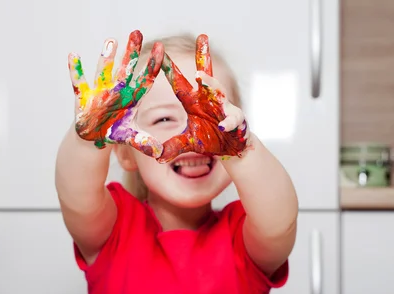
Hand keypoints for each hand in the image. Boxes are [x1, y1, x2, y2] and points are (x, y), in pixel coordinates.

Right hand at [68, 30, 163, 156]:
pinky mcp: (84, 96)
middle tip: (137, 32)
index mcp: (130, 98)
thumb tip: (160, 153)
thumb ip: (144, 142)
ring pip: (104, 71)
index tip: (160, 48)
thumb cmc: (113, 132)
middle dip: (130, 52)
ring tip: (111, 40)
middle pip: (125, 68)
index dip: (152, 65)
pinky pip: (79, 81)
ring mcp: (99, 91)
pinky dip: (76, 69)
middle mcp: (116, 91)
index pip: (144, 79)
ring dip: (106, 57)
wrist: (93, 137)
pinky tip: (73, 55)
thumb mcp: (130, 138)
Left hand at [156, 34, 248, 162]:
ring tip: (201, 77)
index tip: (160, 51)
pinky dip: (227, 122)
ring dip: (211, 84)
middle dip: (204, 55)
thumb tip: (156, 157)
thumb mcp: (188, 144)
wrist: (232, 148)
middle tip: (202, 37)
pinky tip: (222, 126)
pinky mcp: (237, 119)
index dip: (170, 68)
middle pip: (206, 74)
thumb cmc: (210, 139)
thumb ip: (173, 147)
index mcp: (193, 102)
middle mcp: (209, 99)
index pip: (179, 82)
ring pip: (219, 92)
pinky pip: (232, 119)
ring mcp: (224, 107)